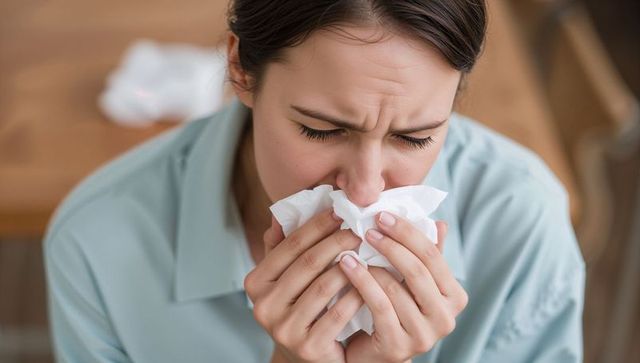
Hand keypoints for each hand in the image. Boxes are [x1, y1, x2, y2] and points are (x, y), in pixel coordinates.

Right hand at [245, 208, 365, 362]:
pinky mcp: (307, 347)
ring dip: (351, 266)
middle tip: (361, 229)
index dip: (318, 225)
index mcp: (256, 282)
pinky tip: (373, 283)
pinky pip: (338, 314)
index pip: (290, 245)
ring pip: (324, 286)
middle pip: (308, 263)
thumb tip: (280, 215)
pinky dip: (357, 295)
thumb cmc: (301, 306)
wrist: (309, 356)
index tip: (341, 210)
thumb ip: (281, 247)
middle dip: (338, 241)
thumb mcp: (286, 276)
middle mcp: (264, 306)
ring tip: (369, 252)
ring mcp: (283, 329)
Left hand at [340, 212, 468, 362]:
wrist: (374, 352)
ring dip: (370, 262)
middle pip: (418, 270)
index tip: (382, 215)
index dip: (407, 232)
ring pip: (396, 287)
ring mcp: (424, 336)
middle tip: (367, 228)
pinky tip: (346, 265)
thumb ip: (426, 255)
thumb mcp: (413, 281)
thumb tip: (439, 222)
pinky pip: (378, 305)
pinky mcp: (398, 347)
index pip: (432, 255)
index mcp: (454, 297)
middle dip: (390, 244)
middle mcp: (446, 318)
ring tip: (350, 246)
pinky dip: (361, 281)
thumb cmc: (395, 309)